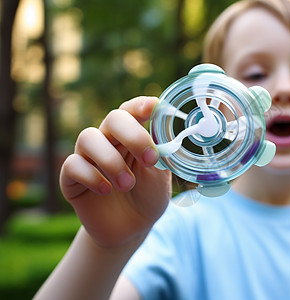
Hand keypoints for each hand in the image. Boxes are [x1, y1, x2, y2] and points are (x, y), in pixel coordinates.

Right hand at [60, 96, 171, 248]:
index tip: (154, 107)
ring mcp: (88, 157)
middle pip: (113, 118)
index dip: (141, 105)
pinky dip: (92, 176)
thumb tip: (165, 135)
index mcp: (132, 135)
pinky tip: (106, 191)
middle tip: (150, 159)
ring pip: (88, 138)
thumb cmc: (148, 196)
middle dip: (133, 135)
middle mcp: (108, 140)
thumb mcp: (161, 176)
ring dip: (112, 161)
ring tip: (128, 184)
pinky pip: (72, 165)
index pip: (132, 110)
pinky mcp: (71, 178)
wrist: (132, 228)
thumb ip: (161, 155)